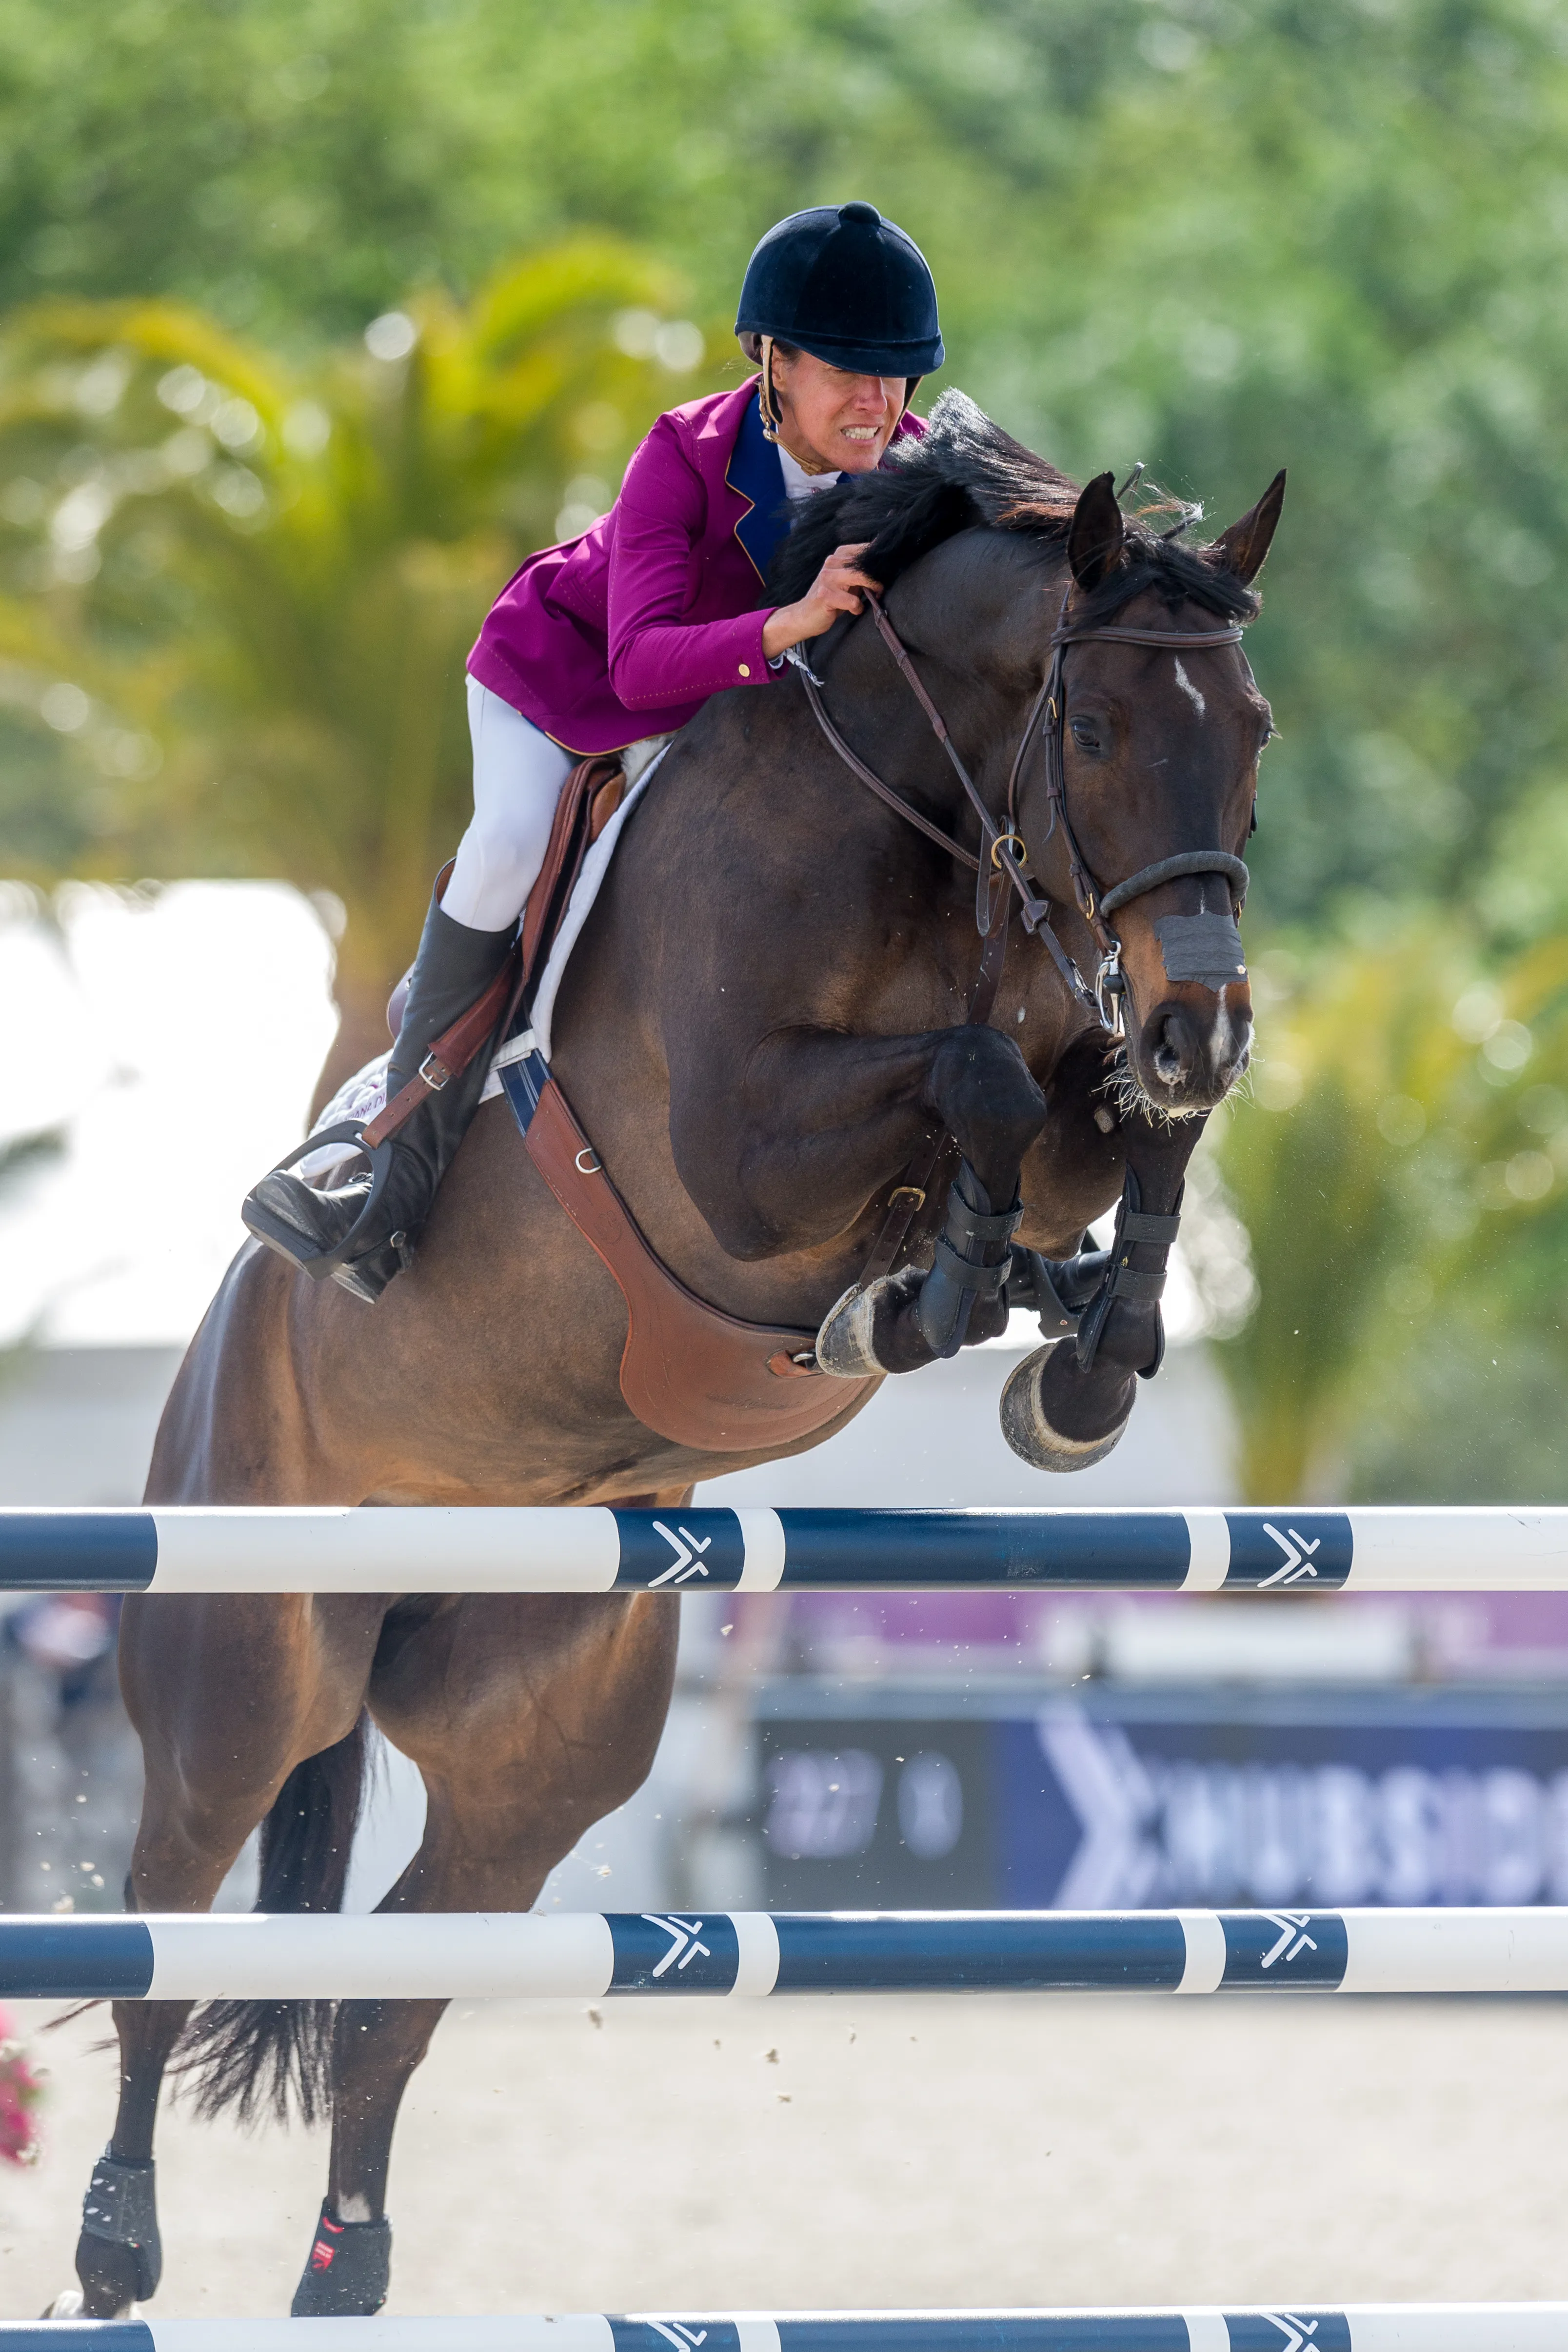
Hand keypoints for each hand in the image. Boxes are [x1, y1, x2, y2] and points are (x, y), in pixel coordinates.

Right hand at [762, 542, 878, 658]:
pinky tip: (853, 610)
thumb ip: (861, 574)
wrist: (804, 616)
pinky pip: (852, 601)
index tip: (885, 571)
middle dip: (878, 577)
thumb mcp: (846, 582)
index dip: (878, 560)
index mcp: (837, 556)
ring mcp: (827, 578)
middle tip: (880, 589)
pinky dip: (857, 608)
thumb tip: (884, 569)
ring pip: (860, 578)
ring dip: (872, 589)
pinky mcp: (825, 595)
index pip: (864, 549)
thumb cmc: (830, 599)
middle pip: (865, 563)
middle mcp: (831, 563)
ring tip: (873, 597)